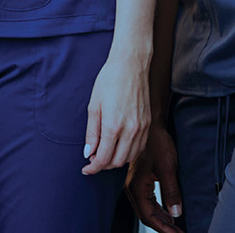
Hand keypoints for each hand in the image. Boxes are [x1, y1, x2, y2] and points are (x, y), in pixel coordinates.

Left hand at [82, 51, 149, 175]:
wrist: (131, 65)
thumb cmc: (109, 80)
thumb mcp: (93, 105)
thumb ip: (92, 132)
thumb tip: (89, 153)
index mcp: (113, 126)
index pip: (103, 158)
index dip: (93, 168)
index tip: (86, 169)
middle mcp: (130, 130)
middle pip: (117, 162)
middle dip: (104, 165)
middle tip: (93, 160)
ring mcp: (142, 128)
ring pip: (130, 157)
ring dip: (117, 160)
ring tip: (105, 153)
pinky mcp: (149, 124)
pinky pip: (139, 148)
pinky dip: (129, 153)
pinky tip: (120, 147)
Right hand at [125, 124, 183, 231]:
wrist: (151, 125)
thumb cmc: (157, 142)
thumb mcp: (167, 168)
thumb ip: (171, 192)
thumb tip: (176, 213)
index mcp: (136, 185)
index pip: (148, 216)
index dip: (164, 229)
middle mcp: (131, 186)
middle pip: (145, 215)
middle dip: (162, 226)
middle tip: (178, 232)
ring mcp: (133, 182)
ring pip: (145, 208)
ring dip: (159, 218)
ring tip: (174, 225)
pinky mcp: (137, 178)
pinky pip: (145, 199)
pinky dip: (156, 208)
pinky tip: (166, 211)